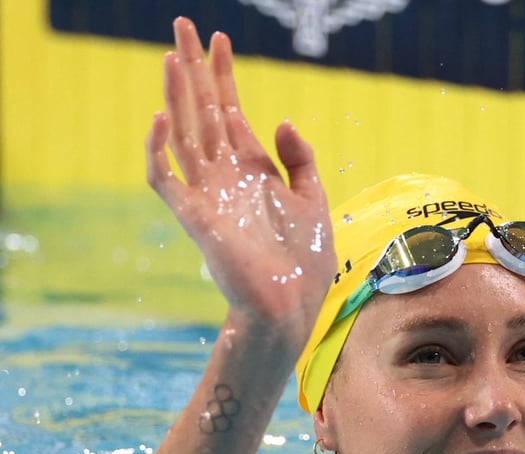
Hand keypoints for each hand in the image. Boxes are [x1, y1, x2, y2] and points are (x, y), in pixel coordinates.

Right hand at [146, 17, 334, 347]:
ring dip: (175, 95)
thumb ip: (299, 158)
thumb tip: (279, 119)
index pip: (230, 111)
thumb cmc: (305, 260)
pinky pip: (166, 178)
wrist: (292, 303)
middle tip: (182, 26)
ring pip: (182, 133)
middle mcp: (225, 175)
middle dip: (193, 69)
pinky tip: (162, 117)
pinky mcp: (195, 217)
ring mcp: (207, 194)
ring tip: (172, 55)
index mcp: (253, 169)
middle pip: (201, 111)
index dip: (223, 75)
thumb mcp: (314, 200)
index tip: (219, 38)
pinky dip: (159, 149)